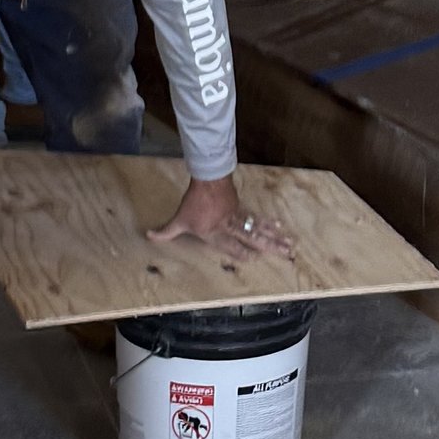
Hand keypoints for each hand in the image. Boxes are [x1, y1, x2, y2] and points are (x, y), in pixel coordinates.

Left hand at [155, 173, 290, 259]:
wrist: (207, 179)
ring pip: (258, 229)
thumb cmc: (193, 201)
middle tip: (285, 254)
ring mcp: (238, 216)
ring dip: (274, 237)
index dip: (242, 253)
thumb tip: (149, 236)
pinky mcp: (241, 207)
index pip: (231, 247)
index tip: (254, 259)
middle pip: (252, 239)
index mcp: (215, 234)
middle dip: (268, 247)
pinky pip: (257, 217)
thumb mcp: (179, 219)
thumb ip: (166, 232)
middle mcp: (229, 227)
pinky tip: (279, 224)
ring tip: (289, 244)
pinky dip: (268, 222)